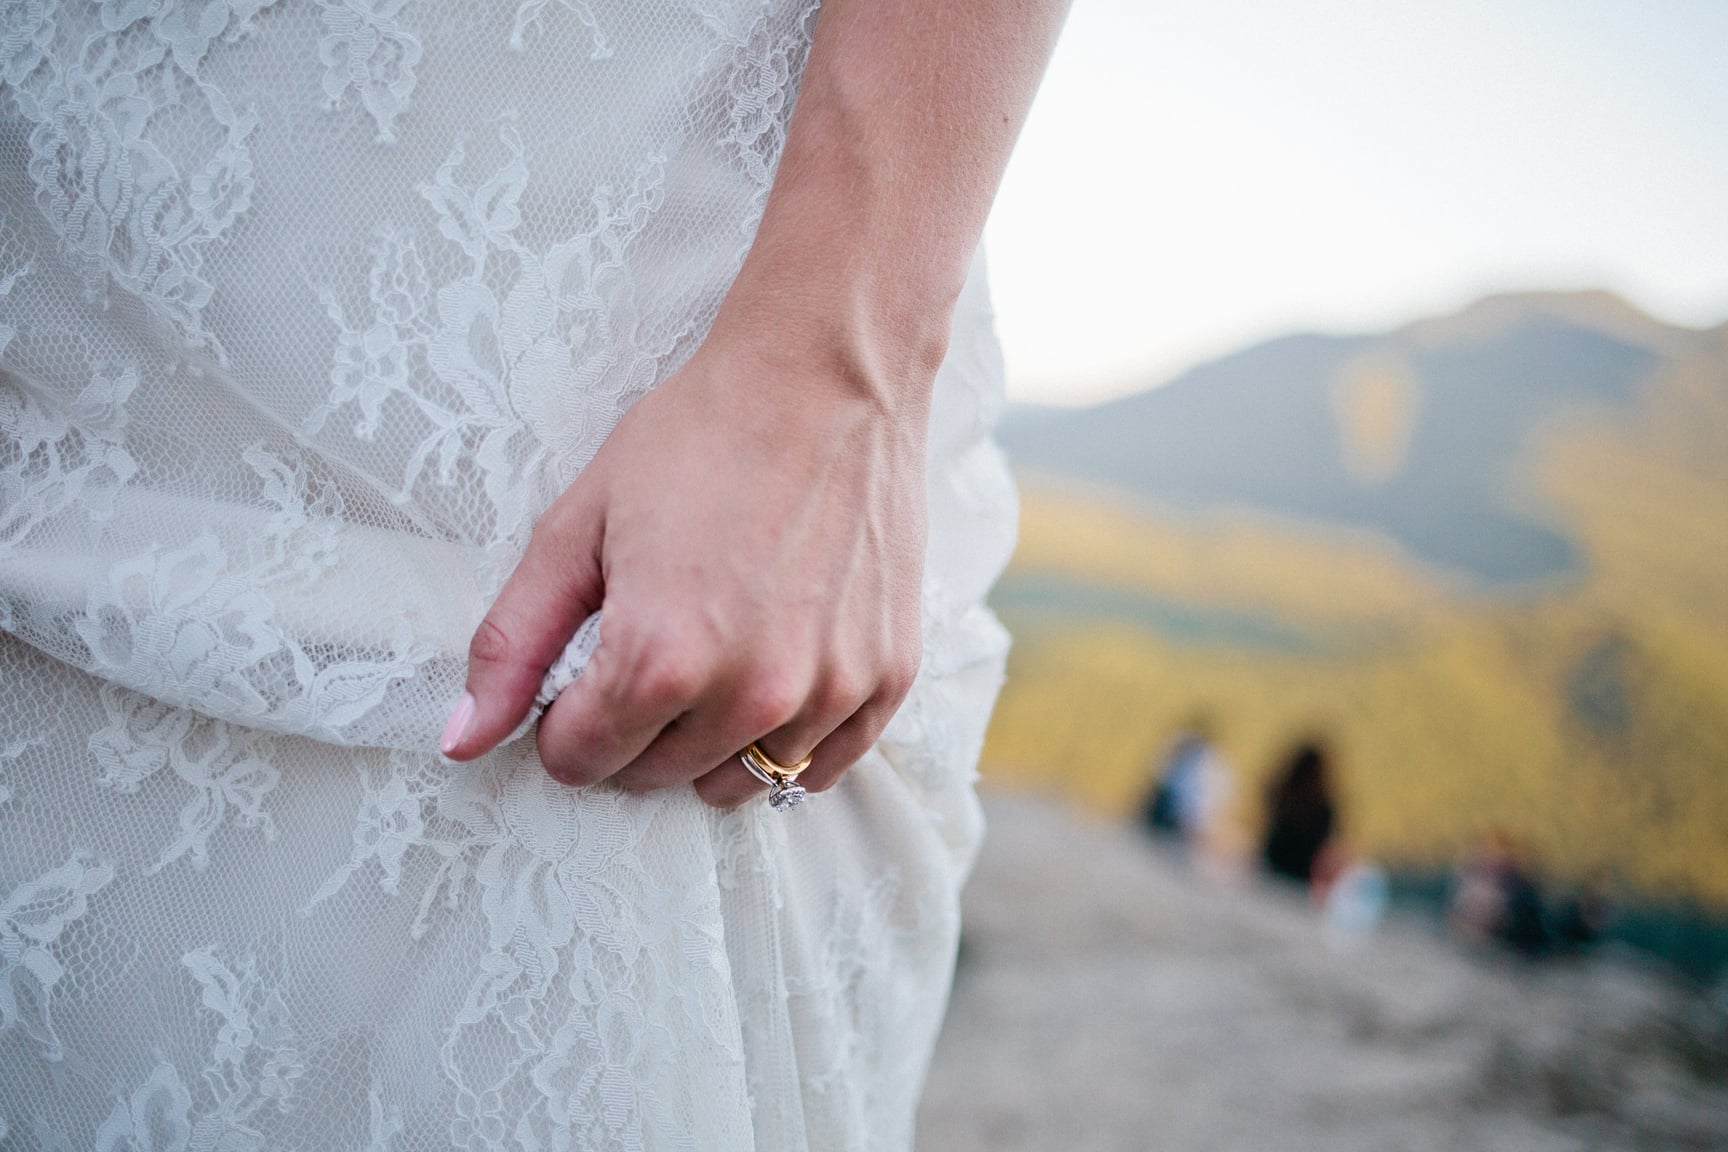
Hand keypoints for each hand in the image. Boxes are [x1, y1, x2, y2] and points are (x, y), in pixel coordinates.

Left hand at [439, 318, 930, 806]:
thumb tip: (462, 742)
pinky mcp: (886, 677)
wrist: (826, 377)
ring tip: (710, 661)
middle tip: (643, 648)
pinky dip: (788, 743)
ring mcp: (830, 690)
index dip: (563, 721)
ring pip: (739, 780)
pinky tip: (773, 682)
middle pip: (657, 774)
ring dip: (708, 743)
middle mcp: (751, 693)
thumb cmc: (699, 437)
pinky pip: (823, 766)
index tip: (579, 673)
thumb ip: (513, 642)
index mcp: (661, 659)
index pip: (583, 758)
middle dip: (631, 729)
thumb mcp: (578, 526)